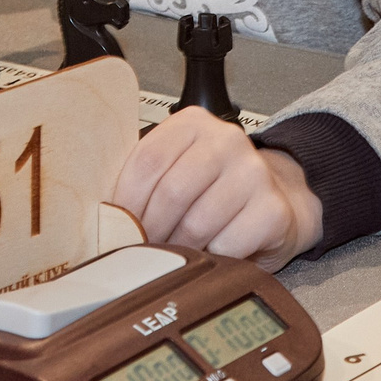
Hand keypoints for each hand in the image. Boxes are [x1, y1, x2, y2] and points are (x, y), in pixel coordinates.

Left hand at [111, 108, 322, 271]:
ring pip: (197, 223)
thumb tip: (104, 216)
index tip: (117, 226)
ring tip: (177, 252)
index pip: (148, 160)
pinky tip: (212, 252)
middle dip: (151, 229)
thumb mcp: (178, 168)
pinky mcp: (272, 209)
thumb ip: (146, 180)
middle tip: (145, 248)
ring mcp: (254, 173)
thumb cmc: (214, 189)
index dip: (126, 201)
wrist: (276, 199)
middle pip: (171, 192)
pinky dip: (213, 257)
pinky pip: (227, 244)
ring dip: (180, 248)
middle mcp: (227, 140)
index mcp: (193, 123)